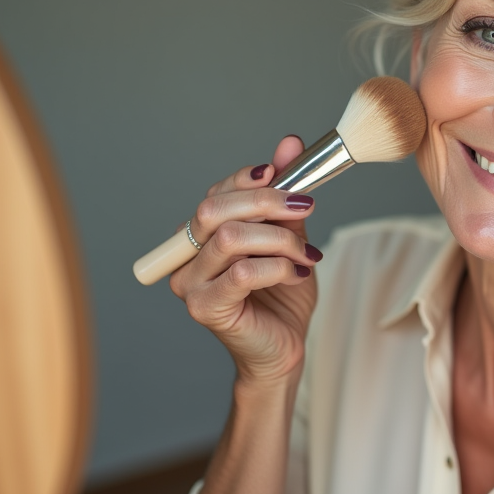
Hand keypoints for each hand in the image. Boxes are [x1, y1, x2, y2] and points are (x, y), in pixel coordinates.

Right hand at [168, 135, 320, 384]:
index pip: (216, 194)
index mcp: (201, 237)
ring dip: (279, 239)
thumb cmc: (282, 296)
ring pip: (231, 238)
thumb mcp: (290, 237)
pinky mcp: (205, 308)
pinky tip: (297, 273)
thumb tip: (290, 144)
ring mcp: (190, 284)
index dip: (248, 178)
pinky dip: (278, 267)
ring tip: (306, 253)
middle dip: (266, 201)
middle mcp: (187, 257)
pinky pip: (242, 273)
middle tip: (305, 205)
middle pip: (215, 209)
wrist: (285, 348)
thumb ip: (285, 197)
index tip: (282, 171)